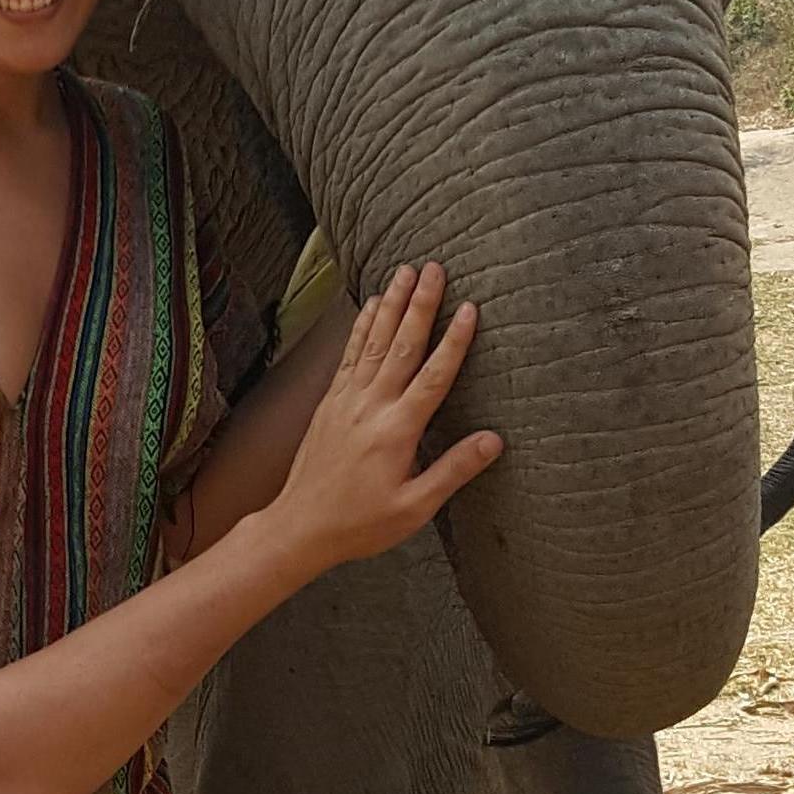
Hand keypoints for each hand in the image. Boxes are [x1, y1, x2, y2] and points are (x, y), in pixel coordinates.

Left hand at [258, 263, 499, 573]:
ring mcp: (347, 399)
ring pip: (374, 341)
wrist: (300, 525)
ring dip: (391, 304)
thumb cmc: (360, 523)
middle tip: (435, 268)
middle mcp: (370, 405)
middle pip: (402, 344)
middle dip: (421, 304)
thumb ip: (454, 470)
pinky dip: (362, 326)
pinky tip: (370, 305)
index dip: (454, 340)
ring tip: (405, 271)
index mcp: (397, 430)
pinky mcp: (330, 401)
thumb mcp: (415, 507)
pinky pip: (350, 354)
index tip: (470, 308)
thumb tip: (493, 440)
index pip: (434, 375)